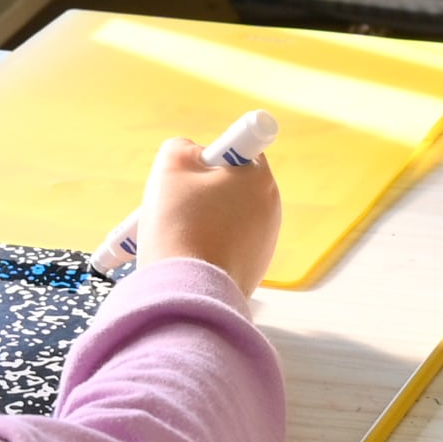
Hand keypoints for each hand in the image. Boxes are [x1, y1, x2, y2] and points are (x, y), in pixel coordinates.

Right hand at [132, 136, 279, 295]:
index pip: (237, 151)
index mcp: (259, 177)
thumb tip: (193, 154)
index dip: (208, 160)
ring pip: (226, 218)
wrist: (186, 293)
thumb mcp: (170, 166)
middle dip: (200, 193)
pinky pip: (227, 247)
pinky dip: (208, 248)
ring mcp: (266, 241)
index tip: (191, 178)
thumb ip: (182, 148)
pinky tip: (188, 259)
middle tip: (174, 208)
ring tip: (176, 237)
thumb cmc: (179, 225)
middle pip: (229, 186)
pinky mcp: (255, 269)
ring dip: (201, 222)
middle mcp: (272, 207)